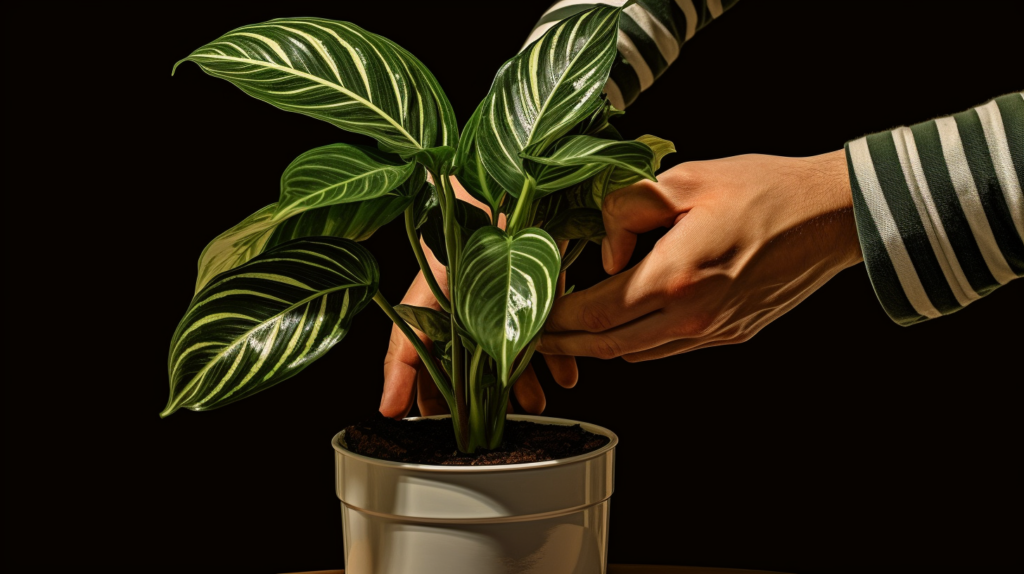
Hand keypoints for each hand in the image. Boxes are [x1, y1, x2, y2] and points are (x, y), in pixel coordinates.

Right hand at [379, 178, 577, 418]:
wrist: (504, 187)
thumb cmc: (458, 234)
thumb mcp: (425, 302)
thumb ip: (403, 357)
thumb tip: (385, 409)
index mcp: (431, 315)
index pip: (420, 369)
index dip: (427, 404)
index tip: (438, 434)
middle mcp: (463, 309)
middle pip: (472, 367)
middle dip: (485, 401)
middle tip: (496, 426)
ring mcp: (499, 299)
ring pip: (511, 353)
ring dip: (525, 384)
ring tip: (539, 404)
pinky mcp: (532, 288)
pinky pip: (544, 330)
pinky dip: (556, 357)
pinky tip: (566, 376)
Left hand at [537, 150, 862, 361]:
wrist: (829, 215)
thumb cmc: (761, 189)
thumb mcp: (683, 179)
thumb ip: (626, 211)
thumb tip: (603, 251)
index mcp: (675, 277)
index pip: (594, 313)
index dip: (554, 319)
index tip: (530, 312)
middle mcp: (692, 316)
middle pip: (608, 346)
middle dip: (564, 343)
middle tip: (534, 334)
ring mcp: (713, 331)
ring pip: (637, 353)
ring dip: (600, 344)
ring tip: (572, 325)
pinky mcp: (730, 335)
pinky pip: (669, 348)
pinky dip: (638, 340)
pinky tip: (628, 317)